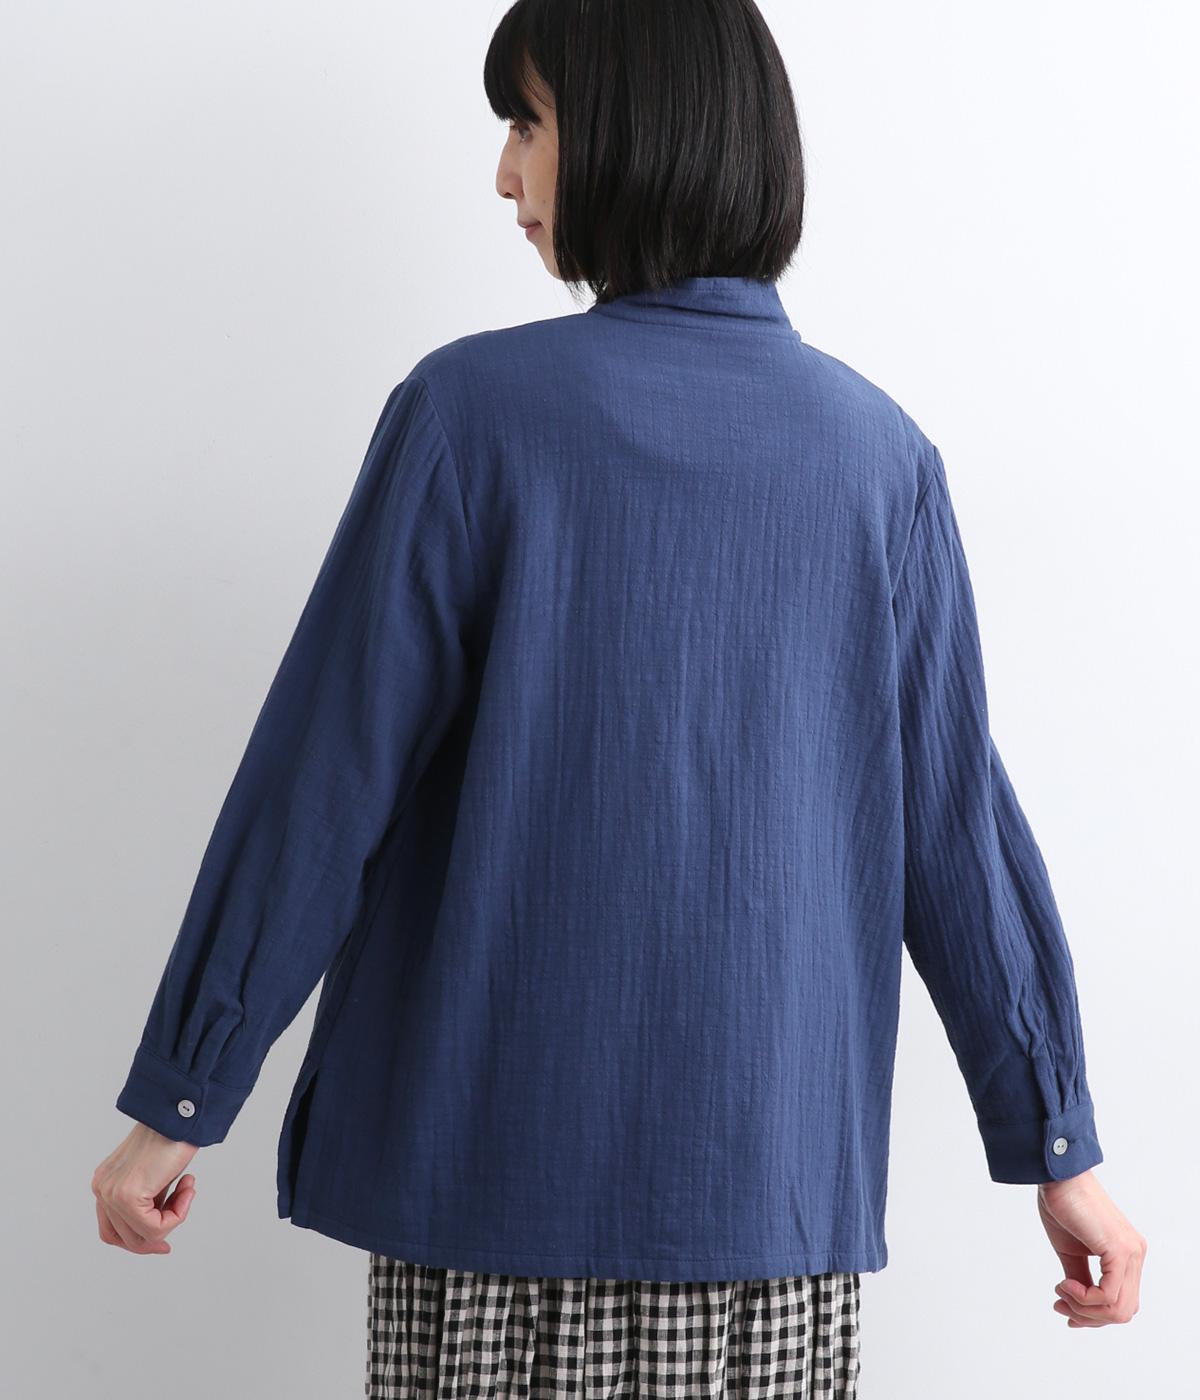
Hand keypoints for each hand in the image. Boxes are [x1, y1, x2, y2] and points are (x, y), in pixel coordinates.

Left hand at [93, 1122, 199, 1253]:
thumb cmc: (173, 1137)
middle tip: (180, 1215)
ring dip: (173, 1218)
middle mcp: (102, 1189)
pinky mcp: (128, 1196)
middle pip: (124, 1239)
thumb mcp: (154, 1175)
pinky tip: (188, 1187)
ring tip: (187, 1189)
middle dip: (157, 1235)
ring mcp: (111, 1193)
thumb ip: (147, 1199)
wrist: (181, 1113)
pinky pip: (155, 1228)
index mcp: (105, 1183)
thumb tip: (155, 1233)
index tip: (164, 1243)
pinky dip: (178, 1214)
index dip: (139, 1240)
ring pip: (142, 1237)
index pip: (112, 1230)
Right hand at [1037, 1170, 1146, 1326]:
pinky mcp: (1119, 1250)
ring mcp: (1131, 1252)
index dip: (1094, 1315)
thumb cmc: (1063, 1205)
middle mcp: (1135, 1255)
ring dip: (1084, 1309)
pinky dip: (1085, 1298)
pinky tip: (1066, 1285)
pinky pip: (1108, 1295)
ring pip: (1118, 1308)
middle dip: (1089, 1317)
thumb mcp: (1072, 1252)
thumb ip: (1081, 1277)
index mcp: (1127, 1255)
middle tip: (1061, 1304)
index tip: (1063, 1307)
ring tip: (1062, 1292)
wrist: (1058, 1177)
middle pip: (1123, 1311)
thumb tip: (1078, 1304)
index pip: (1122, 1302)